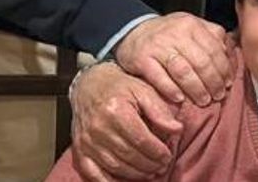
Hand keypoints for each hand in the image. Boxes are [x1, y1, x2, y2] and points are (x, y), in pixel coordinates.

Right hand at [69, 62, 180, 180]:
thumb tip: (177, 130)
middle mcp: (98, 127)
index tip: (168, 156)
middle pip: (129, 155)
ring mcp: (87, 140)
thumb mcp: (144, 90)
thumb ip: (160, 111)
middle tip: (162, 166)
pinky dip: (108, 181)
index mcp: (116, 110)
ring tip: (150, 172)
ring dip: (135, 174)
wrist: (89, 85)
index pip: (141, 140)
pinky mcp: (79, 149)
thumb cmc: (120, 87)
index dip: (158, 152)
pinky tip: (123, 180)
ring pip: (114, 166)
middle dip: (149, 165)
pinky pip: (92, 173)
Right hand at [114, 12, 232, 106]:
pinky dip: (172, 90)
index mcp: (191, 25)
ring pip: (183, 71)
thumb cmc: (168, 34)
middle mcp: (176, 34)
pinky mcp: (142, 60)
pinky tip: (180, 99)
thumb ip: (211, 36)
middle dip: (212, 82)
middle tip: (218, 96)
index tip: (228, 83)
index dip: (223, 69)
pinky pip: (159, 78)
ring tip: (203, 100)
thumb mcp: (191, 27)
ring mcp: (158, 47)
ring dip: (196, 89)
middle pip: (201, 62)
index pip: (214, 49)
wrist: (134, 32)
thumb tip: (231, 52)